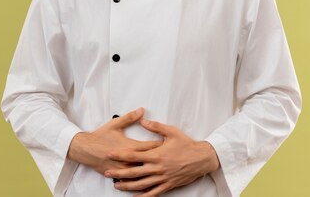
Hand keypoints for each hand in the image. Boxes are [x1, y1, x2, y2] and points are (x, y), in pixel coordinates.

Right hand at [67, 108, 162, 175]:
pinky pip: (132, 181)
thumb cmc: (101, 136)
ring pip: (142, 173)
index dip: (162, 146)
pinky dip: (141, 182)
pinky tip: (148, 184)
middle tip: (172, 159)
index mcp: (131, 146)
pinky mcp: (118, 175)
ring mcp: (124, 169)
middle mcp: (129, 160)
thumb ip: (130, 117)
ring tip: (163, 172)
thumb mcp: (115, 124)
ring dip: (152, 172)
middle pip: (150, 161)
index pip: (151, 147)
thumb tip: (142, 110)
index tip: (170, 145)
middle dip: (161, 159)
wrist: (85, 150)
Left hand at [104, 119, 220, 195]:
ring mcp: (162, 178)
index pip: (134, 155)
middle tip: (107, 172)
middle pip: (134, 172)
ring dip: (127, 186)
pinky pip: (154, 193)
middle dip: (119, 172)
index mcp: (157, 155)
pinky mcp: (168, 185)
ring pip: (141, 185)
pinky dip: (143, 196)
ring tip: (116, 186)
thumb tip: (143, 121)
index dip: (121, 155)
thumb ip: (156, 127)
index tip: (110, 154)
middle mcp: (158, 168)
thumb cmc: (187, 144)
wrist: (202, 159)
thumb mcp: (172, 132)